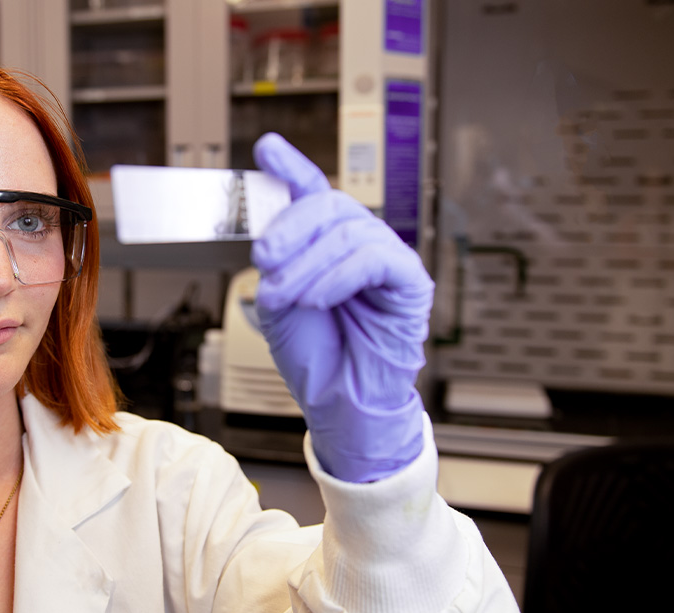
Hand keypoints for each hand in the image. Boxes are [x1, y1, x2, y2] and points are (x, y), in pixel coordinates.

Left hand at [252, 133, 433, 482]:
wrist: (338, 404)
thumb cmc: (314, 357)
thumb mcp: (278, 302)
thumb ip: (279, 264)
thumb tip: (278, 239)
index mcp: (326, 244)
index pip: (312, 194)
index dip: (291, 166)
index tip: (266, 148)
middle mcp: (359, 244)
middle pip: (329, 206)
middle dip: (290, 227)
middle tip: (264, 257)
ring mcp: (387, 260)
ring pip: (348, 232)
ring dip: (307, 264)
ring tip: (286, 296)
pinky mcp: (409, 282)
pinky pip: (375, 258)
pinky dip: (338, 276)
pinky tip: (318, 298)